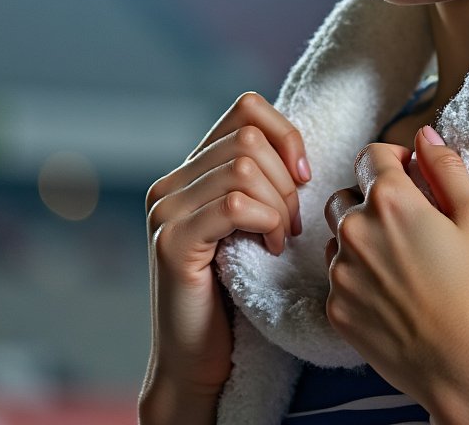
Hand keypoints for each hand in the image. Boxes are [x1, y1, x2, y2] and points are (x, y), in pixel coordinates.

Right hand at [139, 92, 309, 422]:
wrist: (199, 359)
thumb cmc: (240, 288)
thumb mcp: (252, 218)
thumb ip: (259, 177)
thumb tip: (295, 143)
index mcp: (190, 169)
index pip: (246, 108)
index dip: (286, 134)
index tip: (303, 175)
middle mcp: (169, 182)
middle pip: (250, 136)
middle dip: (287, 177)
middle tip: (293, 220)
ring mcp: (165, 210)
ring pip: (244, 166)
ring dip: (279, 202)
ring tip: (280, 236)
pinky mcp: (172, 241)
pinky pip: (234, 204)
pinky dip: (266, 221)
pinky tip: (269, 247)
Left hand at [322, 127, 468, 409]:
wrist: (467, 366)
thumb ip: (446, 168)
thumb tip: (425, 136)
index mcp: (391, 200)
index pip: (372, 155)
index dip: (395, 159)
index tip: (412, 175)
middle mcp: (356, 230)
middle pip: (347, 193)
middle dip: (373, 197)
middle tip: (409, 222)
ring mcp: (341, 273)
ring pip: (338, 236)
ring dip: (360, 236)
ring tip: (401, 260)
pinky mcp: (336, 309)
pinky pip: (337, 277)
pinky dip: (358, 276)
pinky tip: (393, 292)